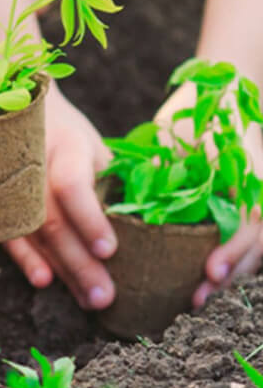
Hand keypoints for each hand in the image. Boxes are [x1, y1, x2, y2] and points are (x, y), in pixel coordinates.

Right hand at [4, 86, 117, 309]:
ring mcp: (7, 187)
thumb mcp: (92, 143)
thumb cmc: (64, 133)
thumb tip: (157, 213)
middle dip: (80, 263)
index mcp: (64, 146)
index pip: (72, 186)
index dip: (90, 220)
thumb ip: (112, 175)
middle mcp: (30, 167)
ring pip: (33, 236)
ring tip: (88, 300)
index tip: (111, 251)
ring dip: (61, 271)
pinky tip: (44, 281)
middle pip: (52, 221)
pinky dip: (27, 260)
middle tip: (106, 296)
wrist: (6, 109)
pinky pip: (9, 237)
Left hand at [155, 81, 262, 307]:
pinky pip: (248, 240)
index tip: (210, 272)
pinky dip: (231, 261)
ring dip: (229, 274)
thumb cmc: (196, 112)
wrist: (223, 89)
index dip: (231, 250)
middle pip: (256, 243)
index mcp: (246, 174)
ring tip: (196, 297)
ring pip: (256, 247)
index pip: (248, 221)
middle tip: (196, 298)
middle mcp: (259, 189)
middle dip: (228, 274)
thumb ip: (164, 173)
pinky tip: (205, 280)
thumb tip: (135, 210)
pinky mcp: (248, 205)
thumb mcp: (177, 137)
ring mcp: (258, 197)